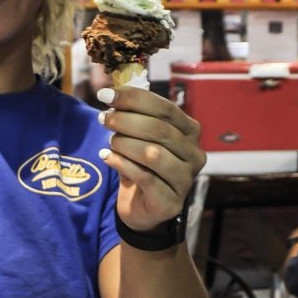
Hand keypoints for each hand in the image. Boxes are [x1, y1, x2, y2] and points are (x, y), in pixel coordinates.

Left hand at [98, 86, 205, 231]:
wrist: (141, 206)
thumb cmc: (141, 164)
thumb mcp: (138, 135)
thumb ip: (130, 113)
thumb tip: (110, 91)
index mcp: (189, 130)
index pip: (164, 108)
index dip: (134, 98)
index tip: (105, 94)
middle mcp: (194, 154)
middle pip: (159, 129)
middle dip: (126, 120)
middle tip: (103, 118)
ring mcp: (186, 179)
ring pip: (153, 154)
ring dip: (125, 143)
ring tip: (109, 142)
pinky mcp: (171, 201)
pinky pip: (145, 178)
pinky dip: (122, 164)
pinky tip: (107, 157)